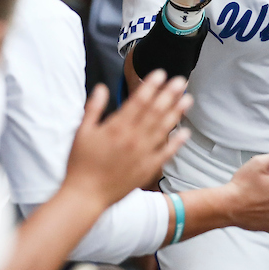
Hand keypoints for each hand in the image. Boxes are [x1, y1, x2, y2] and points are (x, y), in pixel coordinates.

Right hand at [64, 72, 191, 207]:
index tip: (160, 74)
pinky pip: (165, 153)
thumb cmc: (80, 164)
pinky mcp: (147, 169)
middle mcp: (133, 138)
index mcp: (116, 127)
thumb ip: (94, 108)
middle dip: (169, 94)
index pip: (138, 101)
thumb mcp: (82, 132)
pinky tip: (185, 132)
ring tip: (188, 99)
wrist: (86, 195)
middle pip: (155, 112)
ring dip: (177, 113)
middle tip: (181, 81)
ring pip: (163, 129)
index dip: (151, 86)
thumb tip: (102, 88)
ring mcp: (142, 154)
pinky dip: (176, 142)